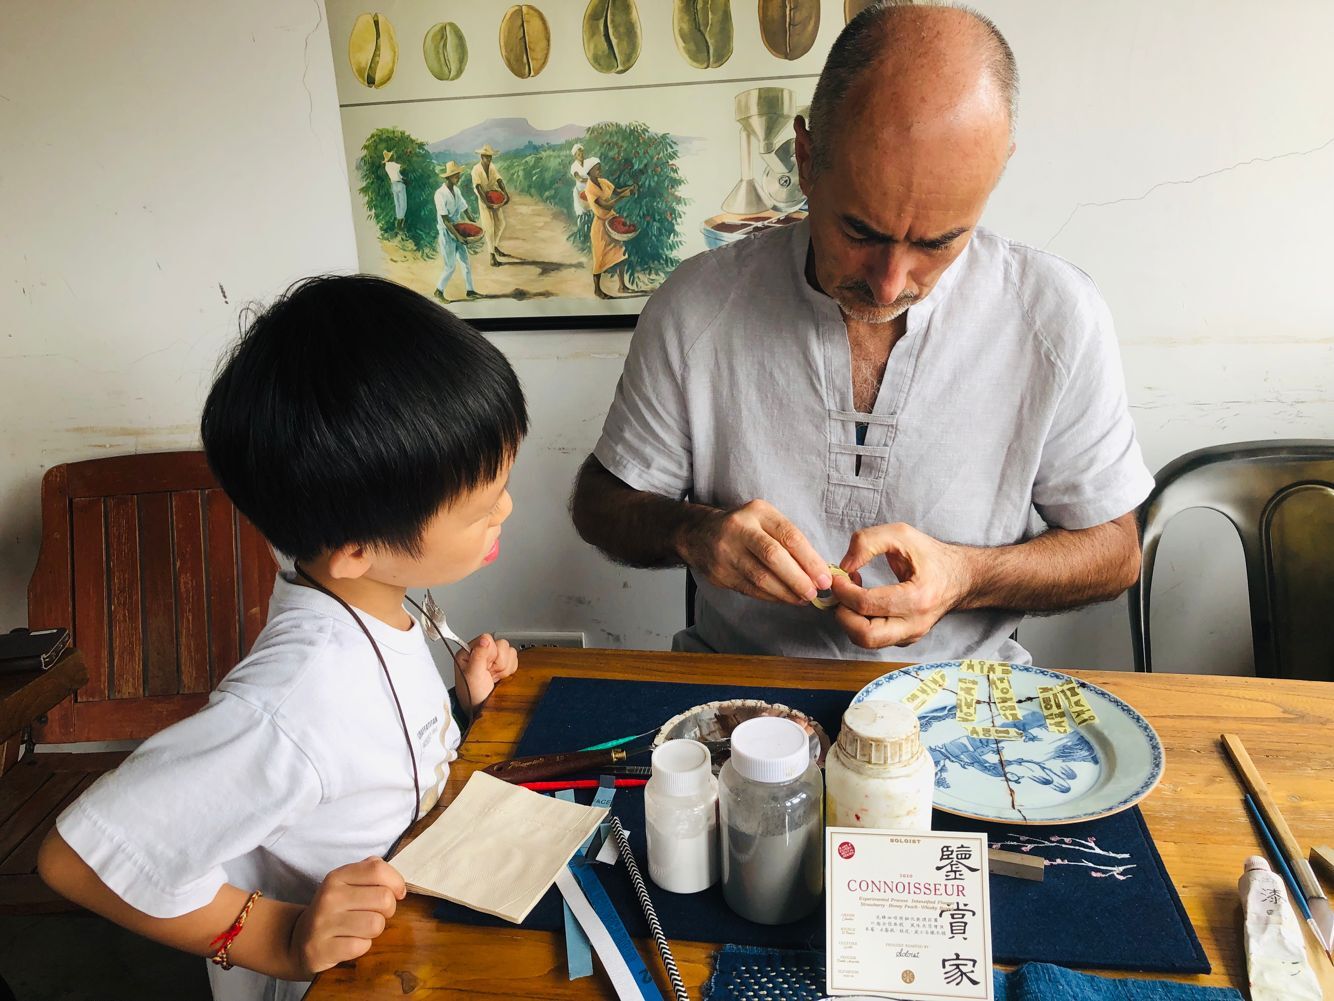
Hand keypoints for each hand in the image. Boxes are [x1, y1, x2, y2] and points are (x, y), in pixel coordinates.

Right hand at [289, 858, 404, 975]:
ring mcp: (323, 924)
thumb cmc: (334, 910)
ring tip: (361, 929)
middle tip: (375, 914)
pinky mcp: (322, 949)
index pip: (378, 870)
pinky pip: (362, 946)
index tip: (397, 893)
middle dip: (388, 910)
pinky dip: (362, 946)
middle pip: (384, 899)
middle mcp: (329, 897)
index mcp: (337, 877)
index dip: (396, 882)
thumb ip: (371, 872)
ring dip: (375, 930)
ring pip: (376, 924)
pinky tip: (350, 942)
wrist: (299, 940)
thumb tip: (396, 883)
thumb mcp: (347, 884)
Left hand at [452, 633, 516, 711]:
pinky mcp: (503, 664)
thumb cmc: (471, 694)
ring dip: (504, 668)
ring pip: (510, 651)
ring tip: (493, 676)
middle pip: (502, 644)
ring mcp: (493, 658)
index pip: (488, 638)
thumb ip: (478, 655)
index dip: (490, 653)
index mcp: (469, 650)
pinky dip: (510, 670)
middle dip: (499, 663)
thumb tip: (484, 639)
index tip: (485, 666)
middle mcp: (481, 651)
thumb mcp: (472, 675)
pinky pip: (515, 659)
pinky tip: (499, 677)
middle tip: (489, 673)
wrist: (478, 709)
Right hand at [677, 499, 830, 604]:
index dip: (810, 560)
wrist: (699, 534)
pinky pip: (750, 589)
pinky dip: (771, 597)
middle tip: (814, 593)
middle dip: (798, 579)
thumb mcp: (766, 521)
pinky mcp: (719, 573)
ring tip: (803, 598)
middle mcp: (740, 529)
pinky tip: (784, 598)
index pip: (789, 536)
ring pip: (761, 577)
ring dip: (786, 592)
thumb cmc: (745, 528)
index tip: (825, 578)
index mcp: (758, 512)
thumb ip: (790, 541)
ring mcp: (726, 552)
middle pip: (773, 557)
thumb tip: (818, 571)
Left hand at [830, 522, 973, 647]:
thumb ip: (868, 542)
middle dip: (842, 614)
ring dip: (849, 620)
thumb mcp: (901, 535)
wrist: (960, 577)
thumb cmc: (931, 556)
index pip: (866, 604)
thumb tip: (844, 566)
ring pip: (867, 642)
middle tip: (840, 592)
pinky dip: (860, 623)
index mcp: (917, 597)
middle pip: (865, 635)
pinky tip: (864, 603)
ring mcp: (911, 635)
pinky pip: (874, 639)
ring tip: (852, 596)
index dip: (843, 591)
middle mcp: (915, 623)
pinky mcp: (905, 639)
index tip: (837, 576)